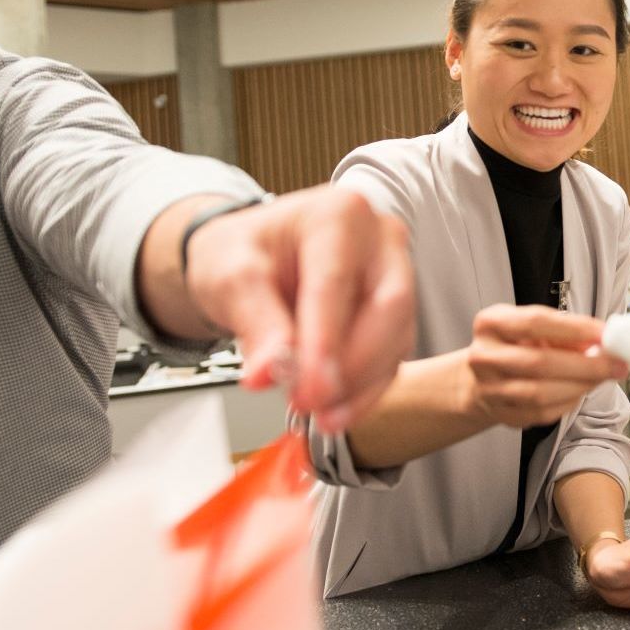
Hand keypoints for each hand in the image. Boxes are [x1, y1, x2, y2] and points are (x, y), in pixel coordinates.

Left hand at [185, 187, 413, 433]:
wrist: (251, 260)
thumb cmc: (246, 253)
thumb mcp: (232, 276)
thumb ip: (256, 323)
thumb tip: (270, 371)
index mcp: (340, 214)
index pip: (337, 281)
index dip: (325, 341)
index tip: (308, 389)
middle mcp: (380, 241)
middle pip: (389, 306)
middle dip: (353, 365)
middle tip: (312, 402)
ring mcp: (393, 276)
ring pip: (396, 337)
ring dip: (360, 386)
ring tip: (318, 414)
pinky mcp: (394, 315)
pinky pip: (392, 358)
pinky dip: (364, 391)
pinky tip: (335, 409)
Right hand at [464, 305, 626, 427]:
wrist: (482, 379)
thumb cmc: (515, 347)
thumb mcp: (533, 328)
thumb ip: (565, 332)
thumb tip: (603, 342)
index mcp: (491, 324)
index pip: (536, 322)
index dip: (575, 329)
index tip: (606, 334)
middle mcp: (485, 356)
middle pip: (539, 362)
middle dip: (586, 365)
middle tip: (616, 364)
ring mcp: (489, 389)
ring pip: (541, 393)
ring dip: (580, 386)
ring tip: (601, 378)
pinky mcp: (502, 414)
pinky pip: (542, 413)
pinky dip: (568, 402)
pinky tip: (579, 390)